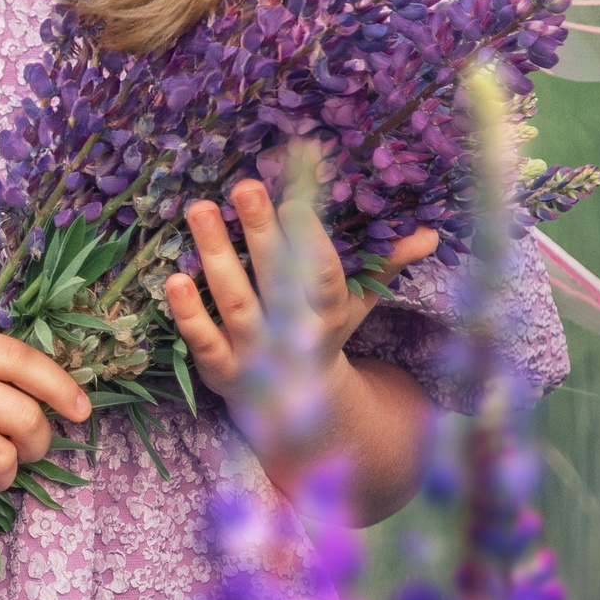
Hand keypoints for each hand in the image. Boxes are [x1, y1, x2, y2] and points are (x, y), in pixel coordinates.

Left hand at [163, 179, 438, 412]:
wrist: (300, 414)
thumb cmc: (323, 335)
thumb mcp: (356, 304)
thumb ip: (386, 265)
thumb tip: (429, 232)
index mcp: (328, 316)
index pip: (323, 277)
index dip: (309, 243)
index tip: (293, 202)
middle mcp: (293, 335)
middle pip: (276, 280)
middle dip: (261, 232)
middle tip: (243, 185)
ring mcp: (256, 355)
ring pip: (236, 302)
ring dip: (216, 255)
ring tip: (199, 209)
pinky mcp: (222, 371)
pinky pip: (203, 342)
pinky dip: (188, 314)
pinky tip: (170, 279)